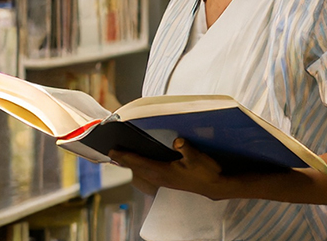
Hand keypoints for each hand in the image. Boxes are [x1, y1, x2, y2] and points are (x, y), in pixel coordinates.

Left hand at [109, 138, 231, 199]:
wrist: (215, 185)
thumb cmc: (206, 172)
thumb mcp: (197, 157)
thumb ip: (185, 147)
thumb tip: (176, 140)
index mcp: (163, 172)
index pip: (138, 163)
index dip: (124, 156)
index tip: (112, 151)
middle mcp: (160, 178)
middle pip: (136, 169)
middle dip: (124, 161)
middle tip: (113, 153)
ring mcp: (164, 182)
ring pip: (141, 174)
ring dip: (132, 166)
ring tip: (124, 159)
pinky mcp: (168, 182)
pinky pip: (148, 176)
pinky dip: (141, 170)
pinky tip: (142, 166)